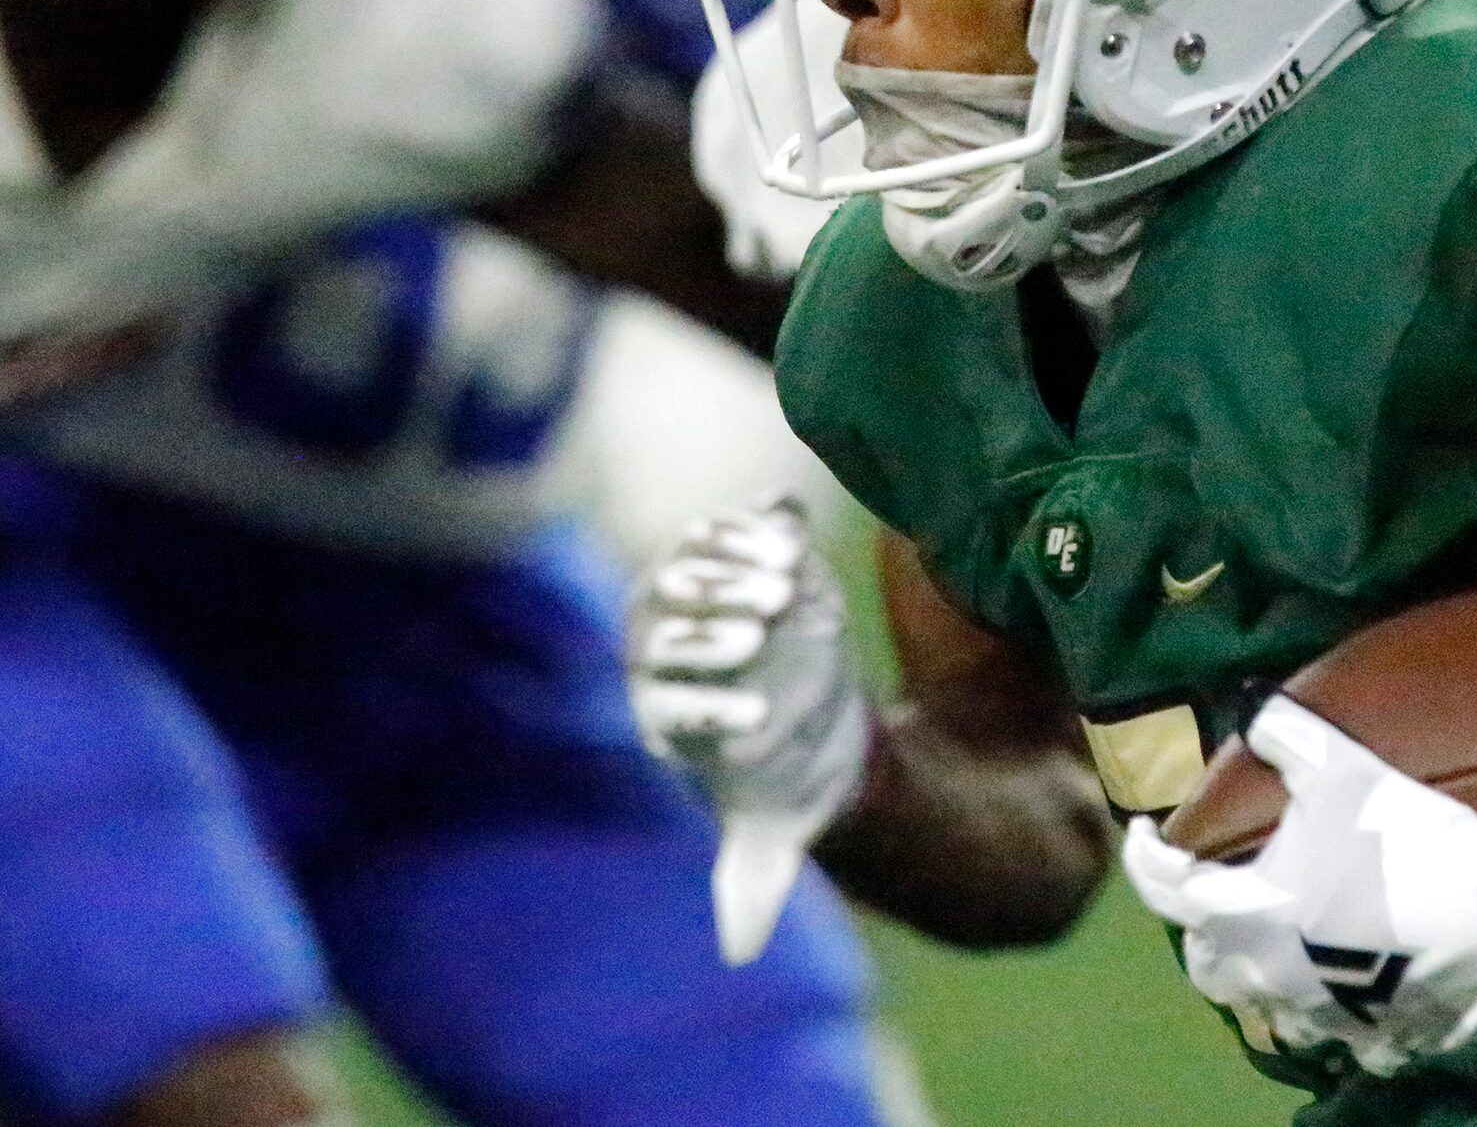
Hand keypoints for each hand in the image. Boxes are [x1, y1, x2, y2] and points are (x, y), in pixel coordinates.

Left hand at [628, 503, 870, 961]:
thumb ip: (752, 884)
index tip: (758, 725)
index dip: (704, 709)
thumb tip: (738, 953)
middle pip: (664, 628)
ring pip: (692, 565)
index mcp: (664, 714)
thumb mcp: (771, 836)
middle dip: (710, 631)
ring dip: (732, 570)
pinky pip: (733, 526)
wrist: (812, 716)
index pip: (664, 704)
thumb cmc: (779, 778)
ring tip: (785, 585)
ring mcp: (700, 593)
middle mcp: (666, 647)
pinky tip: (792, 533)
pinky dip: (758, 524)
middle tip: (763, 638)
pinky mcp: (741, 552)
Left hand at [1122, 696, 1476, 1074]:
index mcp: (1249, 912)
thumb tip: (1251, 712)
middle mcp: (1269, 973)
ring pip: (1257, 1003)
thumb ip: (1287, 735)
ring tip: (1271, 933)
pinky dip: (1314, 1002)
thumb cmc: (1408, 841)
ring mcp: (1318, 1013)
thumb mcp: (1343, 769)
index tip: (1141, 832)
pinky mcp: (1368, 1034)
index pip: (1164, 890)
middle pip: (1204, 961)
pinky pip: (1324, 1029)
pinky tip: (1337, 976)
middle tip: (1215, 885)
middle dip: (1198, 925)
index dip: (1142, 856)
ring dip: (1251, 967)